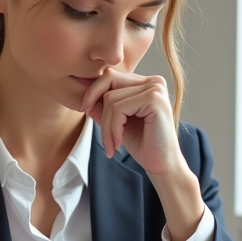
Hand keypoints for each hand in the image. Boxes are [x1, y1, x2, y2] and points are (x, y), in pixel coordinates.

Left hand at [80, 70, 204, 240]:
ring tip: (111, 145)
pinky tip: (118, 143)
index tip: (85, 110)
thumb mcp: (116, 122)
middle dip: (98, 108)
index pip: (110, 76)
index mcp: (146, 83)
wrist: (161, 165)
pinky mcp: (154, 99)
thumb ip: (101, 106)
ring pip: (111, 98)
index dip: (93, 92)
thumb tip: (80, 91)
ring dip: (106, 127)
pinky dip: (113, 129)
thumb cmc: (142, 144)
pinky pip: (119, 108)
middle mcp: (154, 81)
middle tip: (100, 133)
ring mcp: (156, 88)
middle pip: (109, 80)